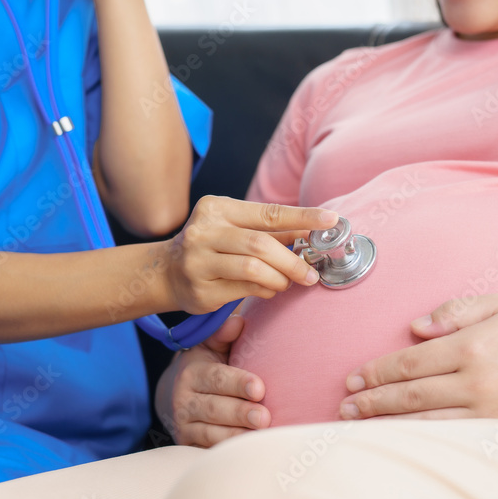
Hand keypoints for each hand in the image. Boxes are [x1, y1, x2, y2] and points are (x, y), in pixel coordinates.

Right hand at [156, 315, 271, 446]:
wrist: (174, 397)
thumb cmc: (206, 368)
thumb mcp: (210, 348)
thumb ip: (223, 335)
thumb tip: (238, 321)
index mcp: (192, 372)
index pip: (216, 378)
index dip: (238, 382)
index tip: (260, 388)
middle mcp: (184, 400)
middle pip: (214, 408)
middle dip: (240, 413)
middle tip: (264, 417)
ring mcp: (184, 425)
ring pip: (211, 433)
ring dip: (237, 435)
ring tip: (261, 435)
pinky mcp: (188, 444)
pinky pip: (208, 449)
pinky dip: (228, 451)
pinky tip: (249, 450)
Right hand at [162, 196, 338, 314]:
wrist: (166, 272)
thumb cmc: (211, 246)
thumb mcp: (235, 228)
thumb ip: (270, 229)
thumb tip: (312, 230)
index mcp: (216, 208)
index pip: (268, 213)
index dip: (303, 217)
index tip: (331, 220)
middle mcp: (203, 232)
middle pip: (260, 244)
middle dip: (293, 260)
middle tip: (311, 273)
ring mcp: (198, 261)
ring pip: (252, 269)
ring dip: (280, 278)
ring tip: (288, 282)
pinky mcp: (200, 289)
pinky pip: (243, 290)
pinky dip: (265, 290)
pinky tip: (269, 289)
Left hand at [339, 295, 497, 428]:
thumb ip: (456, 311)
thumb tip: (415, 328)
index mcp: (473, 346)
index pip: (410, 363)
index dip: (377, 371)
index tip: (354, 378)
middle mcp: (477, 382)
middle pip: (409, 395)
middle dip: (372, 401)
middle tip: (344, 406)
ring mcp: (490, 413)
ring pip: (424, 422)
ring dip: (386, 424)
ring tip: (356, 426)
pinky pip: (452, 439)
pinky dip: (420, 441)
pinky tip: (399, 442)